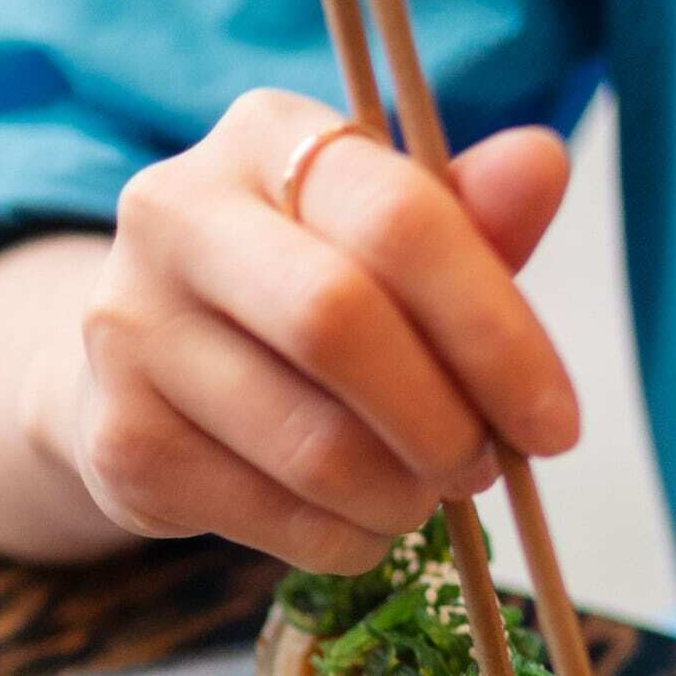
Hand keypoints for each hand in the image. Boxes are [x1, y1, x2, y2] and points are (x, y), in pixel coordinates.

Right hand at [38, 87, 578, 571]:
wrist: (144, 368)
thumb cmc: (298, 290)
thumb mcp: (385, 239)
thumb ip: (467, 217)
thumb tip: (545, 160)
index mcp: (261, 137)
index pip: (398, 219)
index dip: (494, 330)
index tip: (555, 422)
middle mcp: (173, 213)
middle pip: (338, 324)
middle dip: (442, 420)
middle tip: (485, 467)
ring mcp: (129, 329)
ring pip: (308, 442)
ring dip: (400, 494)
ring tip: (423, 495)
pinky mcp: (119, 439)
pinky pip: (269, 515)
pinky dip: (343, 539)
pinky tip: (358, 521)